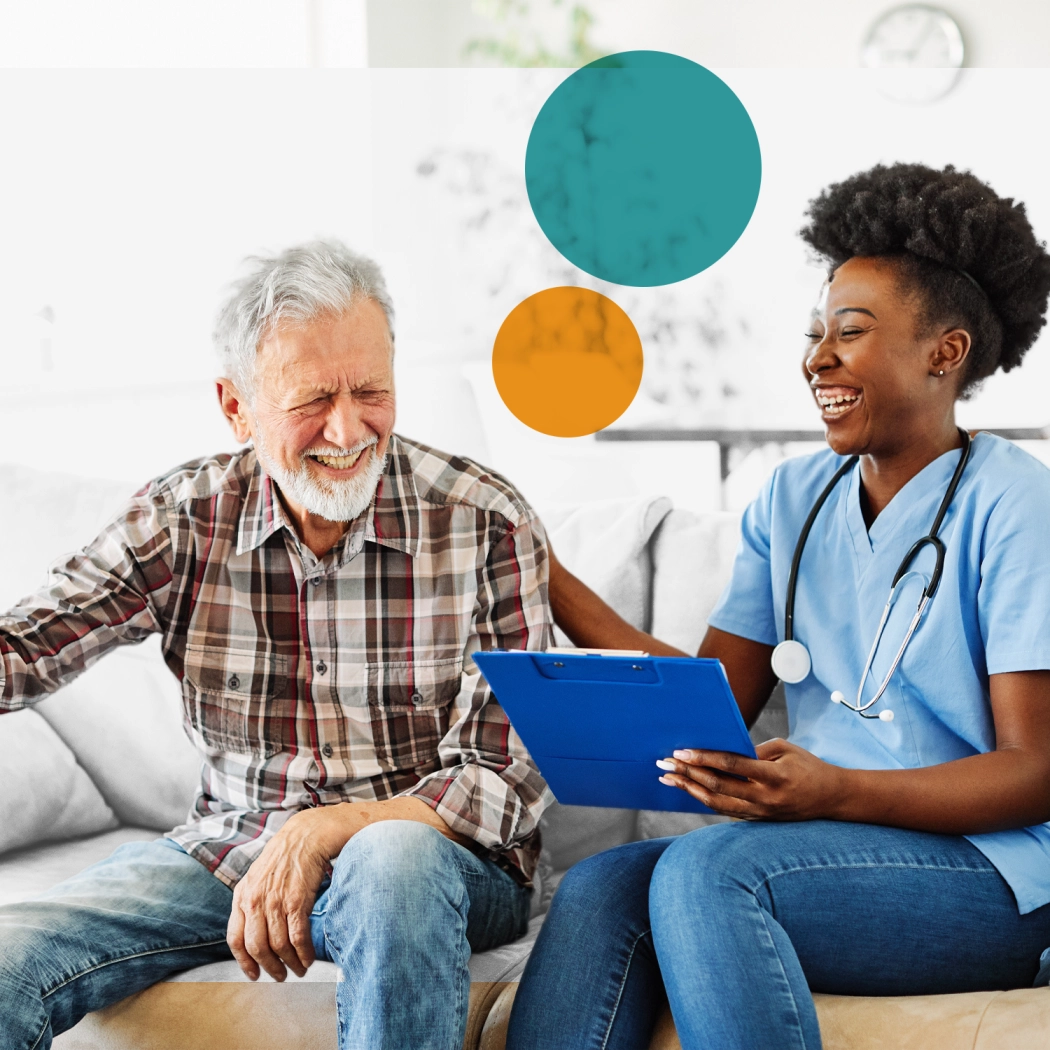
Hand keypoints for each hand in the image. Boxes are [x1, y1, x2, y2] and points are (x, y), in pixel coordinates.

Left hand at [227, 807, 342, 981]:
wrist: (307, 835)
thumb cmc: (285, 855)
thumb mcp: (257, 876)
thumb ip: (251, 901)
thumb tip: (253, 930)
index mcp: (242, 895)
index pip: (235, 939)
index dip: (244, 962)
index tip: (254, 974)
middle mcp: (255, 901)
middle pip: (257, 947)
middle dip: (269, 967)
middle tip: (280, 975)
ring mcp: (275, 901)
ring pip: (278, 946)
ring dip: (289, 963)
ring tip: (298, 969)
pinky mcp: (296, 901)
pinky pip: (297, 937)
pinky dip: (303, 953)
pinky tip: (308, 958)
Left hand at [656, 738, 847, 820]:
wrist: (831, 799)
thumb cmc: (808, 767)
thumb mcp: (786, 749)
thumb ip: (754, 750)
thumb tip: (722, 751)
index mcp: (774, 776)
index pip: (732, 766)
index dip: (705, 758)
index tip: (682, 751)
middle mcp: (765, 798)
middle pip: (718, 787)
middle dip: (688, 774)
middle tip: (665, 763)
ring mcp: (760, 813)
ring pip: (717, 803)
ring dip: (689, 789)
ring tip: (668, 778)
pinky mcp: (757, 820)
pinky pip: (725, 810)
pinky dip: (703, 799)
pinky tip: (688, 789)